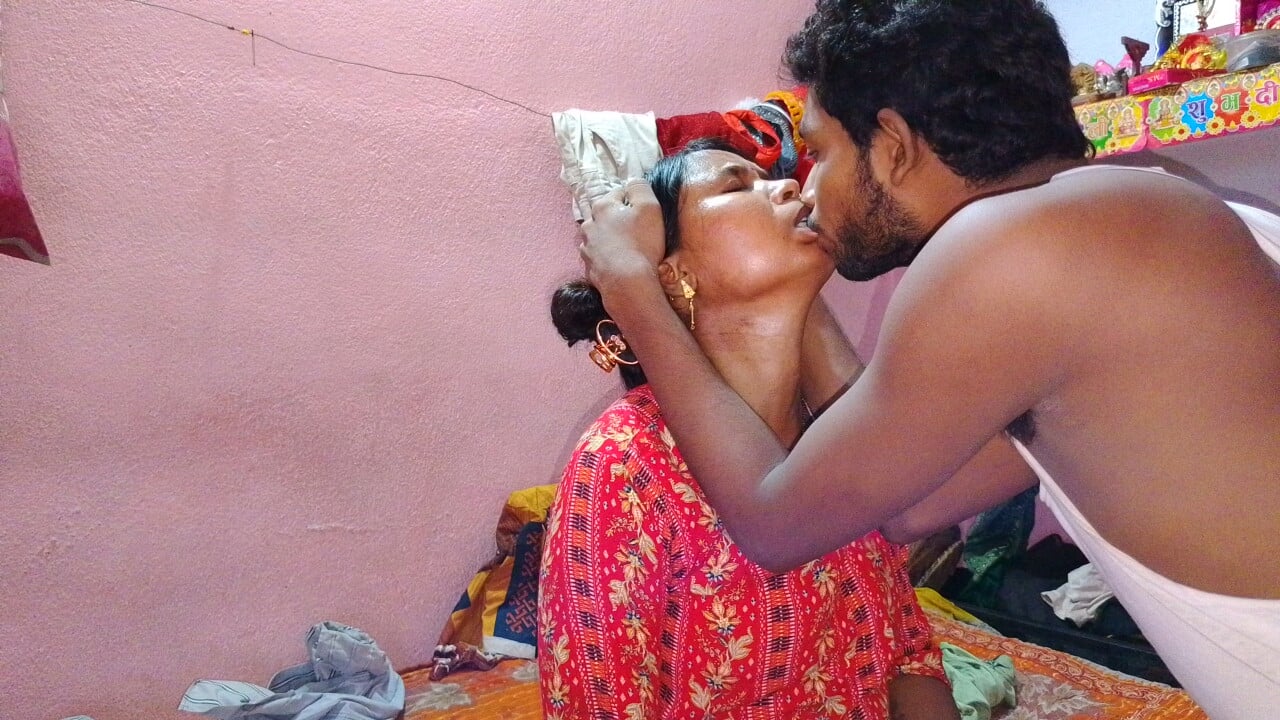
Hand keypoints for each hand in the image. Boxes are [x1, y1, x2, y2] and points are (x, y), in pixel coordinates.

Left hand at [579, 179, 666, 294]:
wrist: (628, 284)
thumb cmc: (641, 243)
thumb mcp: (649, 207)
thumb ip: (640, 187)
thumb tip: (633, 182)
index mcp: (602, 207)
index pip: (618, 193)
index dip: (634, 200)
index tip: (645, 212)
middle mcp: (589, 225)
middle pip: (605, 215)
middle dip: (618, 219)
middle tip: (636, 230)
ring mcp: (587, 248)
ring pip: (599, 237)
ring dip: (610, 239)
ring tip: (627, 248)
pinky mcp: (589, 269)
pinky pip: (599, 257)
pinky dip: (607, 258)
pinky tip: (619, 263)